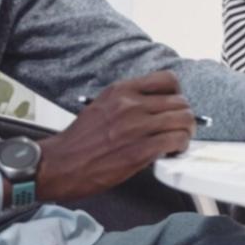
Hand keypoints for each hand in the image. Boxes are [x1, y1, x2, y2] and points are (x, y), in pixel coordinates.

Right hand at [36, 72, 194, 201]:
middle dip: (184, 117)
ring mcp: (136, 127)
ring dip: (186, 133)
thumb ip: (130, 102)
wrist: (58, 165)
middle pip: (181, 102)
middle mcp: (131, 104)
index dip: (177, 95)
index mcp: (121, 91)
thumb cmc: (79, 141)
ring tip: (177, 142)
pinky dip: (180, 148)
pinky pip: (176, 141)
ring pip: (184, 120)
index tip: (173, 107)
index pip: (168, 80)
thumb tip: (157, 108)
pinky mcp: (140, 150)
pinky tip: (171, 153)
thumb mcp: (102, 107)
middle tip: (179, 129)